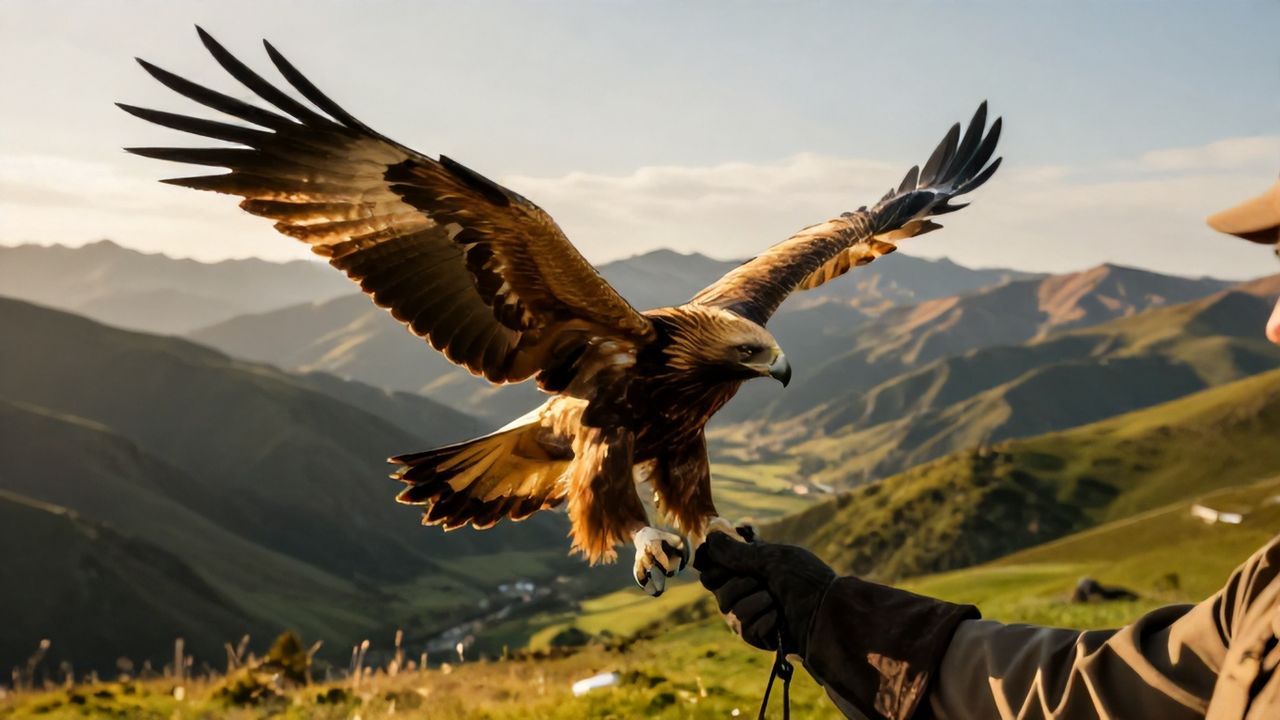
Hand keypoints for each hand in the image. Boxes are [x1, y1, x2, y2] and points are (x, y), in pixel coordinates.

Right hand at [693, 533, 834, 654]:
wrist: (829, 613)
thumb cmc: (805, 580)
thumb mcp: (771, 558)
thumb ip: (736, 552)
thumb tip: (710, 537)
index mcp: (753, 567)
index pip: (715, 568)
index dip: (714, 567)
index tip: (723, 565)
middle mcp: (749, 590)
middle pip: (717, 590)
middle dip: (738, 585)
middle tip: (760, 582)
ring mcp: (754, 614)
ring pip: (730, 610)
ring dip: (755, 602)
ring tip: (776, 602)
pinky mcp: (760, 636)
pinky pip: (745, 628)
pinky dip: (764, 620)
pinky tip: (780, 619)